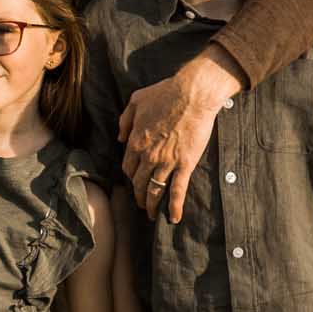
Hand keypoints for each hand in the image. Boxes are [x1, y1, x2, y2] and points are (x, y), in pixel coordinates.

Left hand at [118, 48, 241, 222]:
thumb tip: (119, 137)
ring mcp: (166, 162)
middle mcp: (148, 155)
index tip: (134, 181)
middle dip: (137, 196)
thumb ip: (124, 120)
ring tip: (151, 214)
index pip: (127, 167)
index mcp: (135, 141)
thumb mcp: (136, 101)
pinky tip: (173, 218)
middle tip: (140, 203)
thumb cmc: (165, 93)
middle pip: (138, 183)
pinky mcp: (185, 165)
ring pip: (154, 190)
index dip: (130, 176)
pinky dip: (174, 207)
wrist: (193, 94)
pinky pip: (177, 191)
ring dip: (151, 205)